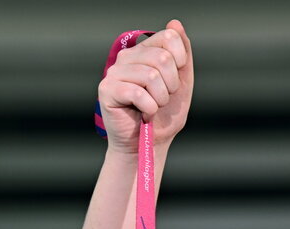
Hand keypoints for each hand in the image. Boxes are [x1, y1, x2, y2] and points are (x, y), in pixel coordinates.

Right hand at [97, 19, 193, 153]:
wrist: (148, 144)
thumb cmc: (163, 116)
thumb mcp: (181, 84)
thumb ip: (182, 55)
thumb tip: (175, 23)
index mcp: (145, 52)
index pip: (168, 37)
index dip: (180, 60)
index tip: (176, 80)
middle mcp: (127, 58)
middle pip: (162, 58)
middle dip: (171, 86)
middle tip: (163, 99)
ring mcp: (115, 72)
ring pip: (151, 76)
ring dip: (160, 100)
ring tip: (153, 107)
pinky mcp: (107, 90)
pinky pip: (138, 93)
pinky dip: (149, 109)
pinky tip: (144, 114)